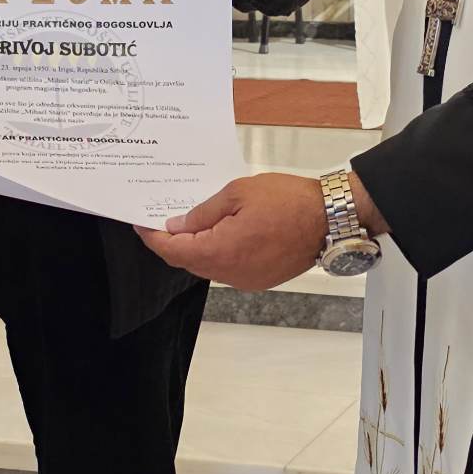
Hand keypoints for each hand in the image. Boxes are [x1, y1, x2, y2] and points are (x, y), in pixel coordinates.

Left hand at [136, 171, 386, 289]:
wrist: (331, 219)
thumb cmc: (289, 201)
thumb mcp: (238, 193)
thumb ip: (203, 212)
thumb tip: (178, 226)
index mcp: (220, 251)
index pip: (173, 251)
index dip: (153, 238)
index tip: (141, 225)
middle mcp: (230, 273)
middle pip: (188, 262)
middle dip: (172, 244)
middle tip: (163, 220)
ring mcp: (246, 280)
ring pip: (208, 267)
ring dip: (197, 249)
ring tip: (193, 224)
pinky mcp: (261, 279)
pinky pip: (228, 269)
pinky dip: (218, 254)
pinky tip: (220, 234)